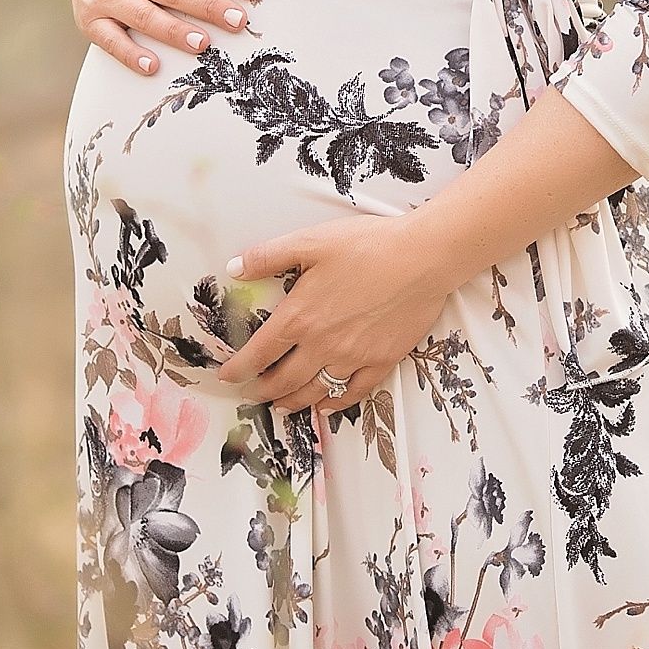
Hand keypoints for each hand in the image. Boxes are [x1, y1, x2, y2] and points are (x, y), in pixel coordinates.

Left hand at [218, 213, 456, 414]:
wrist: (421, 258)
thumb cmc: (367, 245)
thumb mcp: (310, 241)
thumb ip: (268, 256)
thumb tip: (233, 268)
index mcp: (300, 317)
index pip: (259, 352)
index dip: (238, 369)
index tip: (226, 376)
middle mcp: (322, 344)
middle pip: (283, 380)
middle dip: (262, 391)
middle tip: (251, 395)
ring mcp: (353, 357)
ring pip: (315, 392)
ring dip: (292, 402)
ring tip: (281, 406)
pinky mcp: (381, 361)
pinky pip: (353, 392)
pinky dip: (335, 405)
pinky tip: (326, 407)